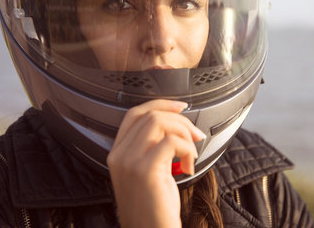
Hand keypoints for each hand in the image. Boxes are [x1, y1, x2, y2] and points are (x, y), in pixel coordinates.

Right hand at [107, 99, 205, 227]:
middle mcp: (119, 155)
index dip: (160, 104)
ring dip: (184, 133)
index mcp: (117, 153)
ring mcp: (129, 162)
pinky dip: (187, 149)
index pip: (135, 114)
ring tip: (191, 154)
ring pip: (159, 123)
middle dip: (180, 121)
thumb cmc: (154, 210)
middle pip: (150, 115)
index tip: (181, 107)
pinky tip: (188, 166)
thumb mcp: (148, 173)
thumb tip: (177, 125)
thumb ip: (152, 148)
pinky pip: (171, 142)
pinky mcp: (145, 171)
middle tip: (196, 137)